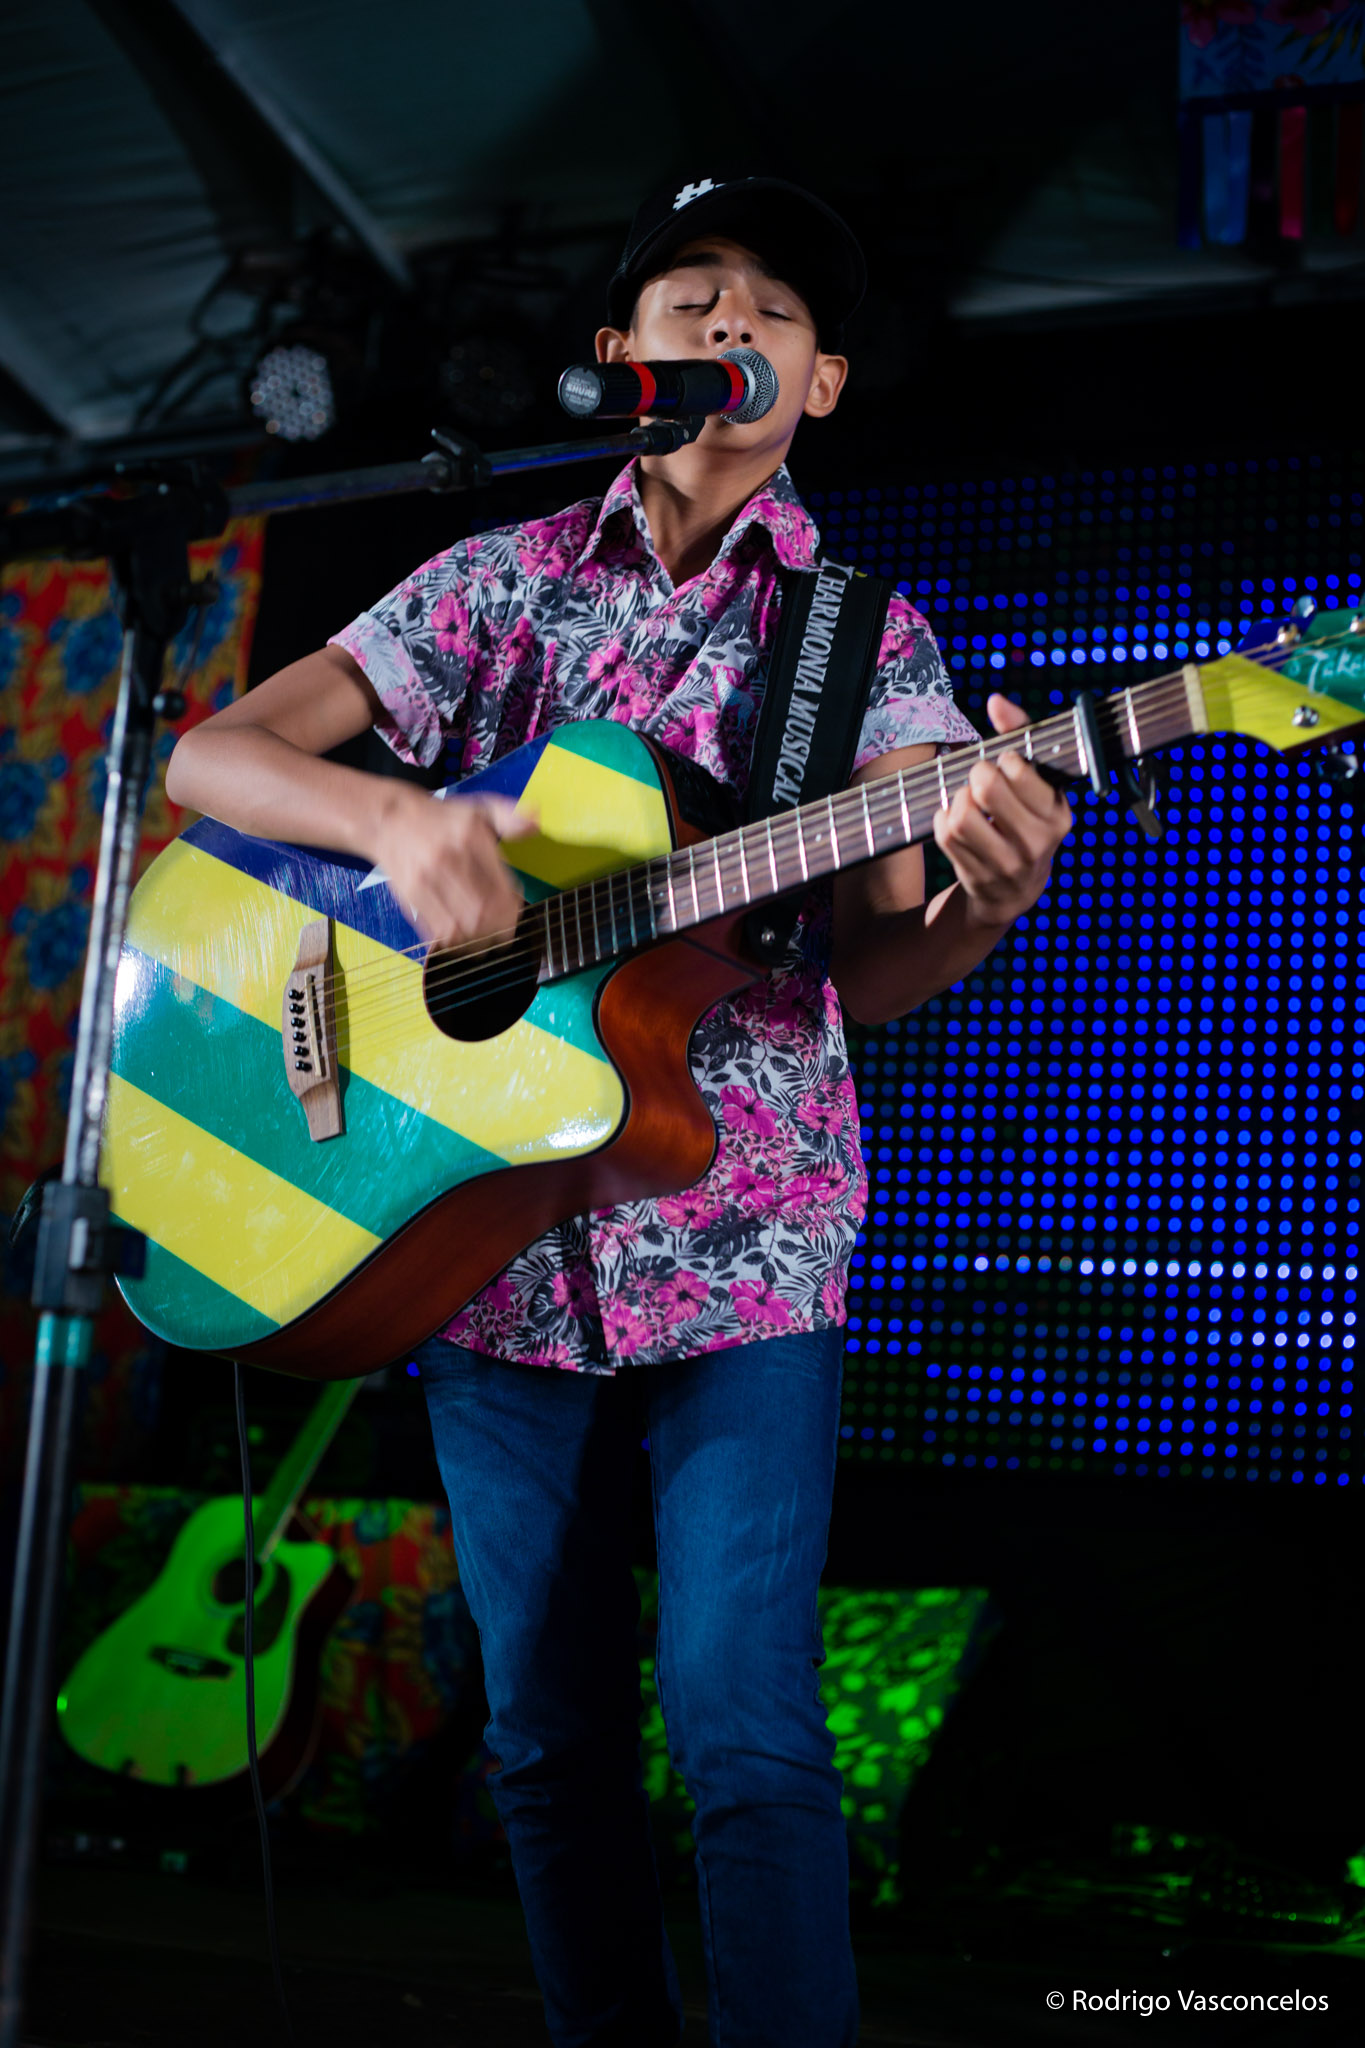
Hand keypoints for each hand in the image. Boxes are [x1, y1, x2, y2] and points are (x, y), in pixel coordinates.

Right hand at [372, 784, 537, 946]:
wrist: (389, 819)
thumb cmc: (441, 819)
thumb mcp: (478, 808)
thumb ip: (509, 816)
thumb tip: (535, 823)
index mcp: (469, 836)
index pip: (499, 883)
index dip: (513, 906)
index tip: (516, 908)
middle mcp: (446, 858)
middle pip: (480, 911)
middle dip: (499, 928)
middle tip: (507, 931)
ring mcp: (425, 880)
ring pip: (459, 927)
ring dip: (479, 940)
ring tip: (488, 938)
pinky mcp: (409, 897)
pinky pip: (436, 931)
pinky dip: (455, 942)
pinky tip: (466, 938)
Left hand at [932, 693, 1071, 929]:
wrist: (1017, 888)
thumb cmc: (1026, 819)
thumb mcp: (1036, 782)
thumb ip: (1021, 735)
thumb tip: (996, 702)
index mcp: (1058, 814)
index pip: (1019, 770)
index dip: (1004, 760)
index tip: (1008, 765)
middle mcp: (1037, 842)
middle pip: (986, 788)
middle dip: (977, 774)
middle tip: (981, 778)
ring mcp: (1007, 863)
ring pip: (962, 815)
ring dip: (958, 800)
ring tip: (970, 803)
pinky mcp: (977, 876)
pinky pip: (946, 835)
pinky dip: (944, 820)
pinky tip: (957, 822)